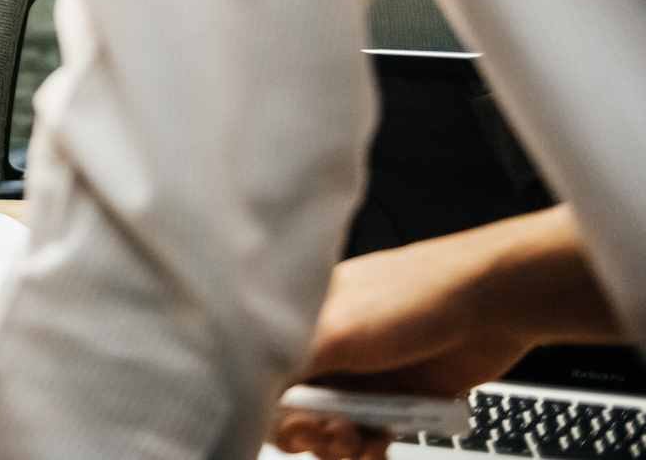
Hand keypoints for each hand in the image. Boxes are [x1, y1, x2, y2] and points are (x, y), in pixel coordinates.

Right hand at [269, 232, 534, 458]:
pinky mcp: (396, 398)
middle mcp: (326, 350)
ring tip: (362, 442)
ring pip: (332, 429)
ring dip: (343, 446)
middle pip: (295, 410)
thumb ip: (287, 365)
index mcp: (299, 322)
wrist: (490, 305)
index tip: (300, 426)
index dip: (277, 409)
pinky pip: (370, 435)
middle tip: (335, 436)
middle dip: (312, 433)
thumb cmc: (410, 297)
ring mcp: (361, 375)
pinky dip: (370, 448)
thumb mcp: (333, 329)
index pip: (265, 376)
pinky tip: (381, 445)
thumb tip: (252, 397)